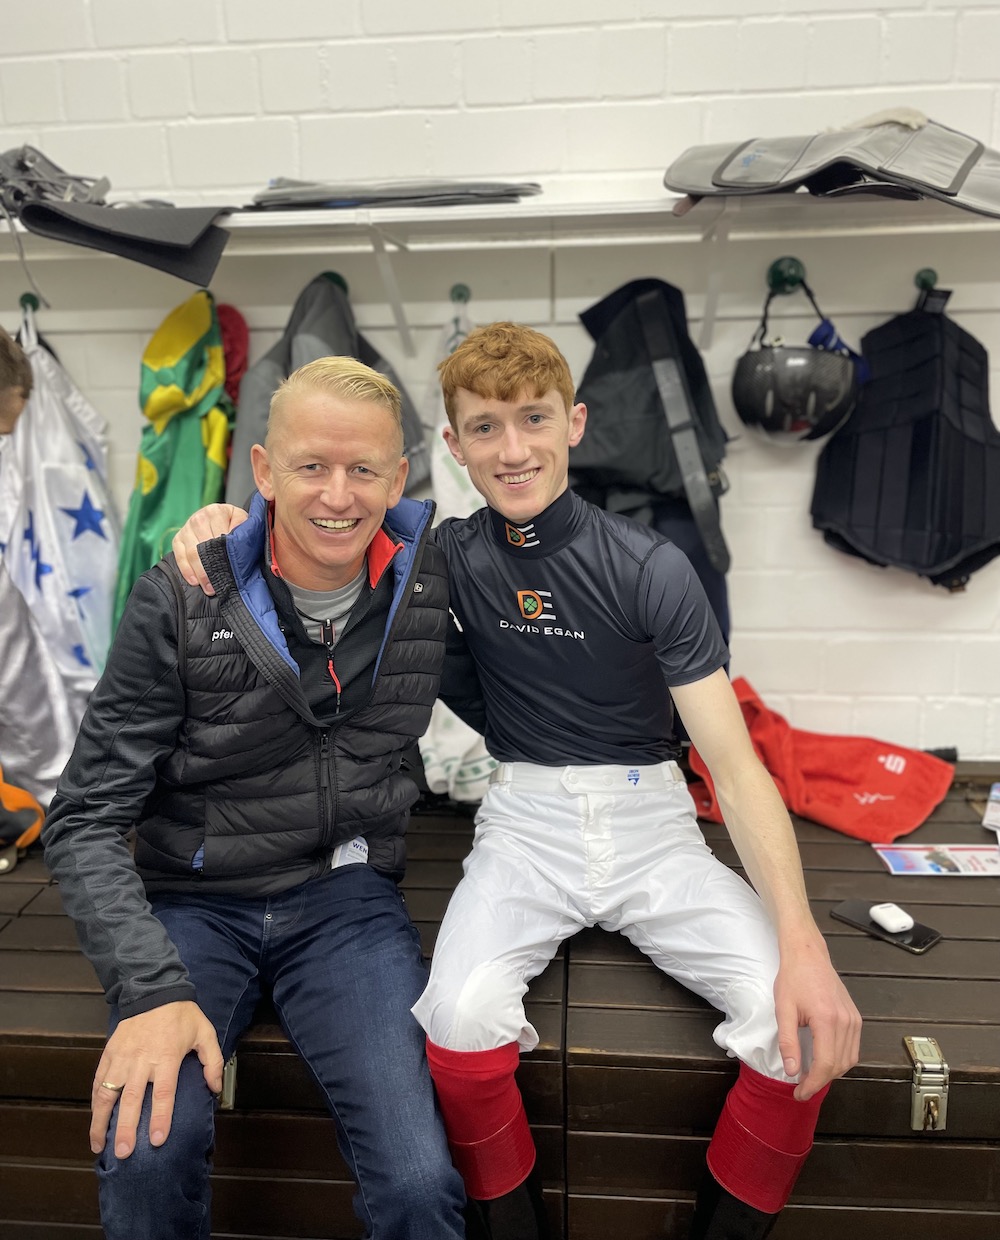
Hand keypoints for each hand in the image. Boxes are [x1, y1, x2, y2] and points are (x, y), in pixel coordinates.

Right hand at [91, 1001, 223, 1158]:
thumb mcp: (205, 1032)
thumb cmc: (182, 1015)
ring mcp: (122, 1058)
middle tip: (123, 1153)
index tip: (157, 1141)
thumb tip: (215, 1088)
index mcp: (166, 1057)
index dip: (161, 1118)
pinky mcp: (109, 1054)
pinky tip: (95, 1119)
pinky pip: (98, 1081)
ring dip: (102, 1121)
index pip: (164, 1093)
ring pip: (108, 1094)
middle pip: (132, 1100)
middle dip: (127, 1128)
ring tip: (99, 1146)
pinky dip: (94, 1102)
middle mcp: (141, 1061)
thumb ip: (213, 1061)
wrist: (154, 991)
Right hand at [171, 503, 247, 594]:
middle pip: (203, 547)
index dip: (225, 555)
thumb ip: (242, 527)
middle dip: (211, 568)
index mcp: (215, 512)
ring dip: (200, 573)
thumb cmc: (232, 522)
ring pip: (191, 553)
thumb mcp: (241, 520)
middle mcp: (198, 518)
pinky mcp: (178, 538)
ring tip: (209, 588)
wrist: (218, 516)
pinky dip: (186, 570)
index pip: (219, 536)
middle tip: (218, 585)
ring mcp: (186, 528)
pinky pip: (179, 556)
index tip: (230, 571)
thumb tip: (238, 539)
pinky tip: (194, 581)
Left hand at [773, 939, 861, 1101]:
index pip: (825, 1064)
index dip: (813, 1084)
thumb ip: (788, 1042)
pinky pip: (852, 1048)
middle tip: (802, 1087)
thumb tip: (792, 1071)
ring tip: (811, 1076)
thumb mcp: (783, 1010)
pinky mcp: (855, 1017)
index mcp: (827, 1019)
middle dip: (820, 1081)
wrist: (807, 955)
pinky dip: (840, 1060)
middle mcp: (846, 1021)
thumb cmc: (793, 979)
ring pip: (849, 1060)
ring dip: (831, 1073)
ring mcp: (853, 1019)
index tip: (799, 1093)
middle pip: (839, 1065)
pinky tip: (824, 1061)